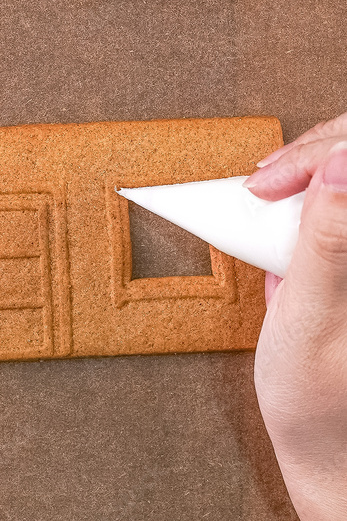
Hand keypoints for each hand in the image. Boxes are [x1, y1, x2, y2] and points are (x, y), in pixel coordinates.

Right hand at [245, 114, 346, 519]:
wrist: (330, 447)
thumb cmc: (319, 402)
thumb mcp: (310, 322)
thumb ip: (327, 243)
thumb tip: (340, 164)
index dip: (312, 158)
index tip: (265, 183)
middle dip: (309, 155)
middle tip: (263, 181)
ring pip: (344, 168)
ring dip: (310, 165)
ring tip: (269, 189)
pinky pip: (337, 198)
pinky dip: (310, 186)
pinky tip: (286, 207)